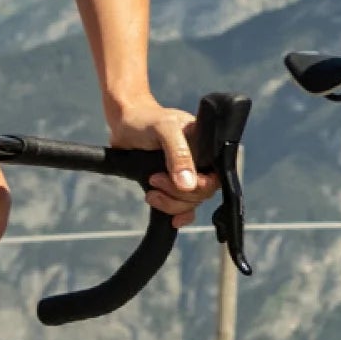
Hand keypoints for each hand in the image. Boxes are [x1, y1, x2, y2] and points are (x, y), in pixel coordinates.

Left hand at [109, 95, 219, 222]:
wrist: (124, 123)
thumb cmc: (146, 120)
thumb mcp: (164, 129)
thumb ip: (178, 154)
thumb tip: (188, 185)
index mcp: (207, 146)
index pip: (216, 176)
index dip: (199, 186)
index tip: (178, 182)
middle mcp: (200, 162)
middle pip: (203, 193)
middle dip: (178, 194)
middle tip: (154, 179)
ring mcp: (186, 174)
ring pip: (191, 202)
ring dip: (171, 204)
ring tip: (151, 192)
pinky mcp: (172, 184)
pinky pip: (183, 207)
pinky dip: (177, 214)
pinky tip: (171, 219)